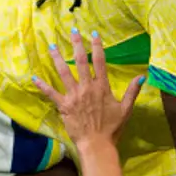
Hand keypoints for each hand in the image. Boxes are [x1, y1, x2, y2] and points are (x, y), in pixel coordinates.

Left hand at [36, 29, 142, 147]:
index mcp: (102, 87)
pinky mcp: (64, 106)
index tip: (93, 33)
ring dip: (57, 58)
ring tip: (51, 46)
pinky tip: (34, 77)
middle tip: (72, 31)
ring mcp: (74, 96)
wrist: (97, 144)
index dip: (97, 46)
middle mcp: (87, 87)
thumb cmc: (112, 128)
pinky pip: (51, 93)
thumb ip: (132, 91)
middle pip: (81, 61)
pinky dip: (42, 85)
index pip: (100, 61)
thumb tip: (141, 76)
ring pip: (64, 72)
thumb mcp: (126, 109)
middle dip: (76, 44)